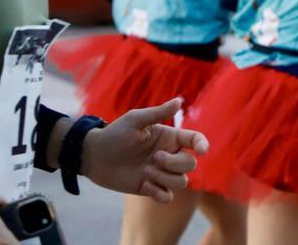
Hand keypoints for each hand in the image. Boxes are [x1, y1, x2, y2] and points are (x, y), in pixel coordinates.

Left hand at [81, 98, 209, 202]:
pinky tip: (145, 185)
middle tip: (155, 158)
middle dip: (175, 163)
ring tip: (145, 172)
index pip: (195, 140)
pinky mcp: (150, 188)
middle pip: (190, 164)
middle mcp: (169, 155)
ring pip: (181, 181)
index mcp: (169, 138)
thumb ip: (158, 113)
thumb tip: (179, 101)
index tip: (201, 150)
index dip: (202, 145)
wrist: (94, 157)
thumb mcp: (136, 120)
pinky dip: (160, 193)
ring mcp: (160, 173)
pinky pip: (167, 196)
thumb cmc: (115, 134)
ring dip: (164, 178)